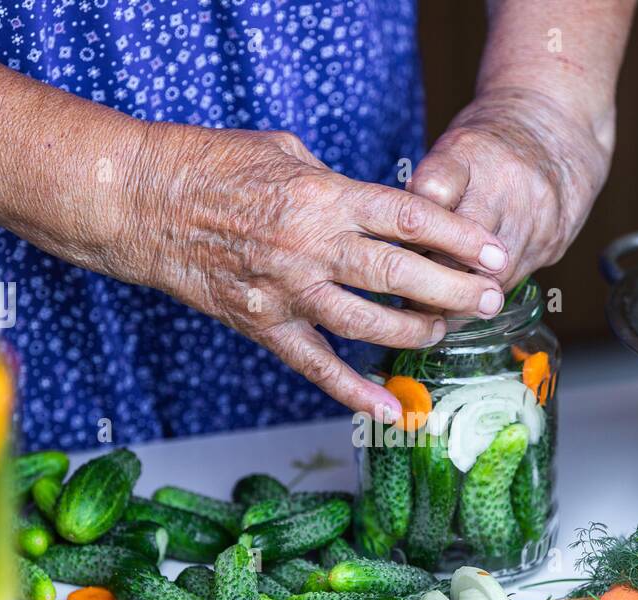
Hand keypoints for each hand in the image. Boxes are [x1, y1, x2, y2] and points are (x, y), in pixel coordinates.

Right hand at [115, 124, 509, 417]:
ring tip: (445, 333)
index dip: (460, 238)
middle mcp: (310, 246)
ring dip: (414, 333)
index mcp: (323, 195)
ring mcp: (286, 290)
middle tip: (491, 300)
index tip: (496, 252)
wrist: (142, 203)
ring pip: (366, 323)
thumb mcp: (286, 152)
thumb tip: (376, 206)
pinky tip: (388, 410)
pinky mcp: (262, 324)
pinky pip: (315, 365)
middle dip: (454, 290)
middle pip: (400, 274)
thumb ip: (338, 184)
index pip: (409, 217)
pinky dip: (352, 392)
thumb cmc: (212, 165)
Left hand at [408, 88, 612, 288]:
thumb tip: (393, 247)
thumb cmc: (487, 149)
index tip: (400, 248)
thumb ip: (425, 194)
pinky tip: (476, 287)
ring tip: (440, 296)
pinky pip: (514, 279)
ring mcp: (534, 212)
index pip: (431, 193)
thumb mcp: (452, 151)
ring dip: (462, 291)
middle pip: (460, 247)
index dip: (413, 228)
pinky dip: (489, 288)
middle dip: (434, 274)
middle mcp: (505, 181)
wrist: (554, 127)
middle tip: (413, 290)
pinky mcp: (553, 239)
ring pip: (489, 275)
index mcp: (468, 152)